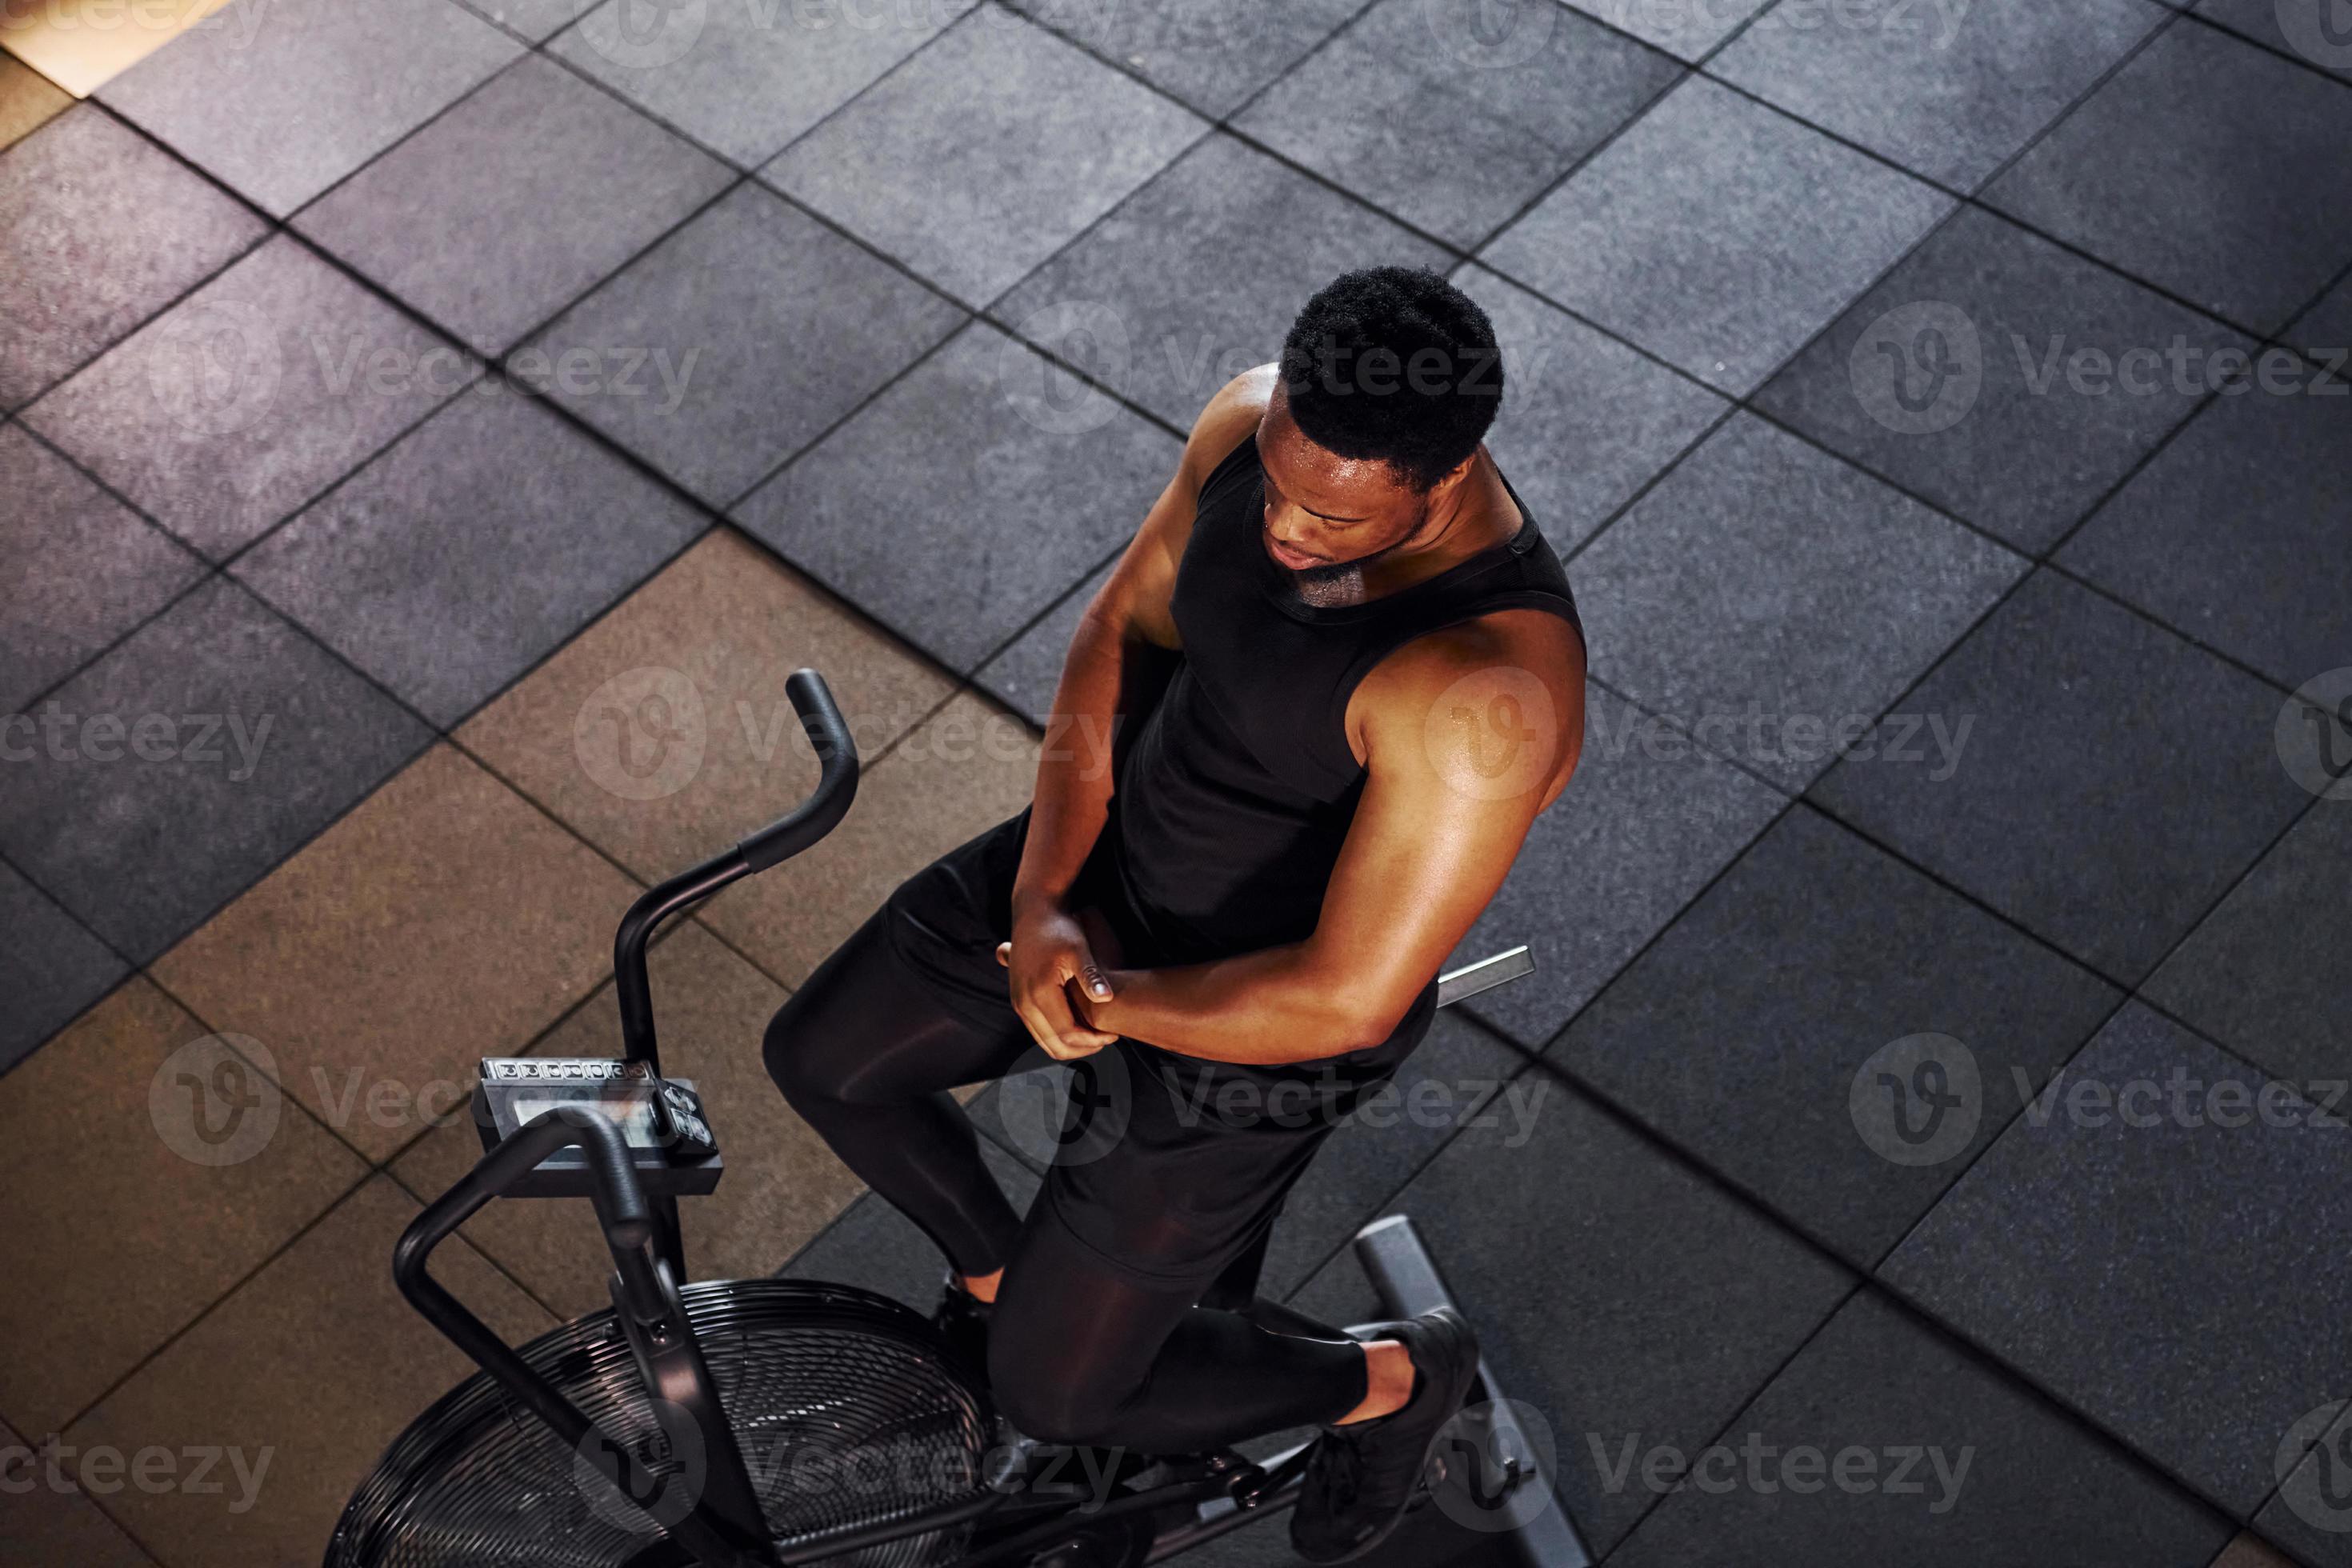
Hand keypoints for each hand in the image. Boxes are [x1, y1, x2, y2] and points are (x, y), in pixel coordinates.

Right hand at [997, 903, 1119, 1059]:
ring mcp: (1019, 1003)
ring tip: (1097, 1035)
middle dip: (1084, 1048)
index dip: (1093, 1040)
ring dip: (1072, 1045)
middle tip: (1108, 1039)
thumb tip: (1106, 998)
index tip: (1115, 1034)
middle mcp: (1024, 1003)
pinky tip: (1081, 1025)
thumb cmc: (1059, 928)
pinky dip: (1059, 1036)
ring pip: (1045, 1042)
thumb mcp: (1078, 949)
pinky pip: (1039, 1031)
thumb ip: (1090, 975)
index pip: (1068, 1034)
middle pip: (1054, 1046)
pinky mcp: (1019, 1000)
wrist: (1033, 912)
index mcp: (1039, 993)